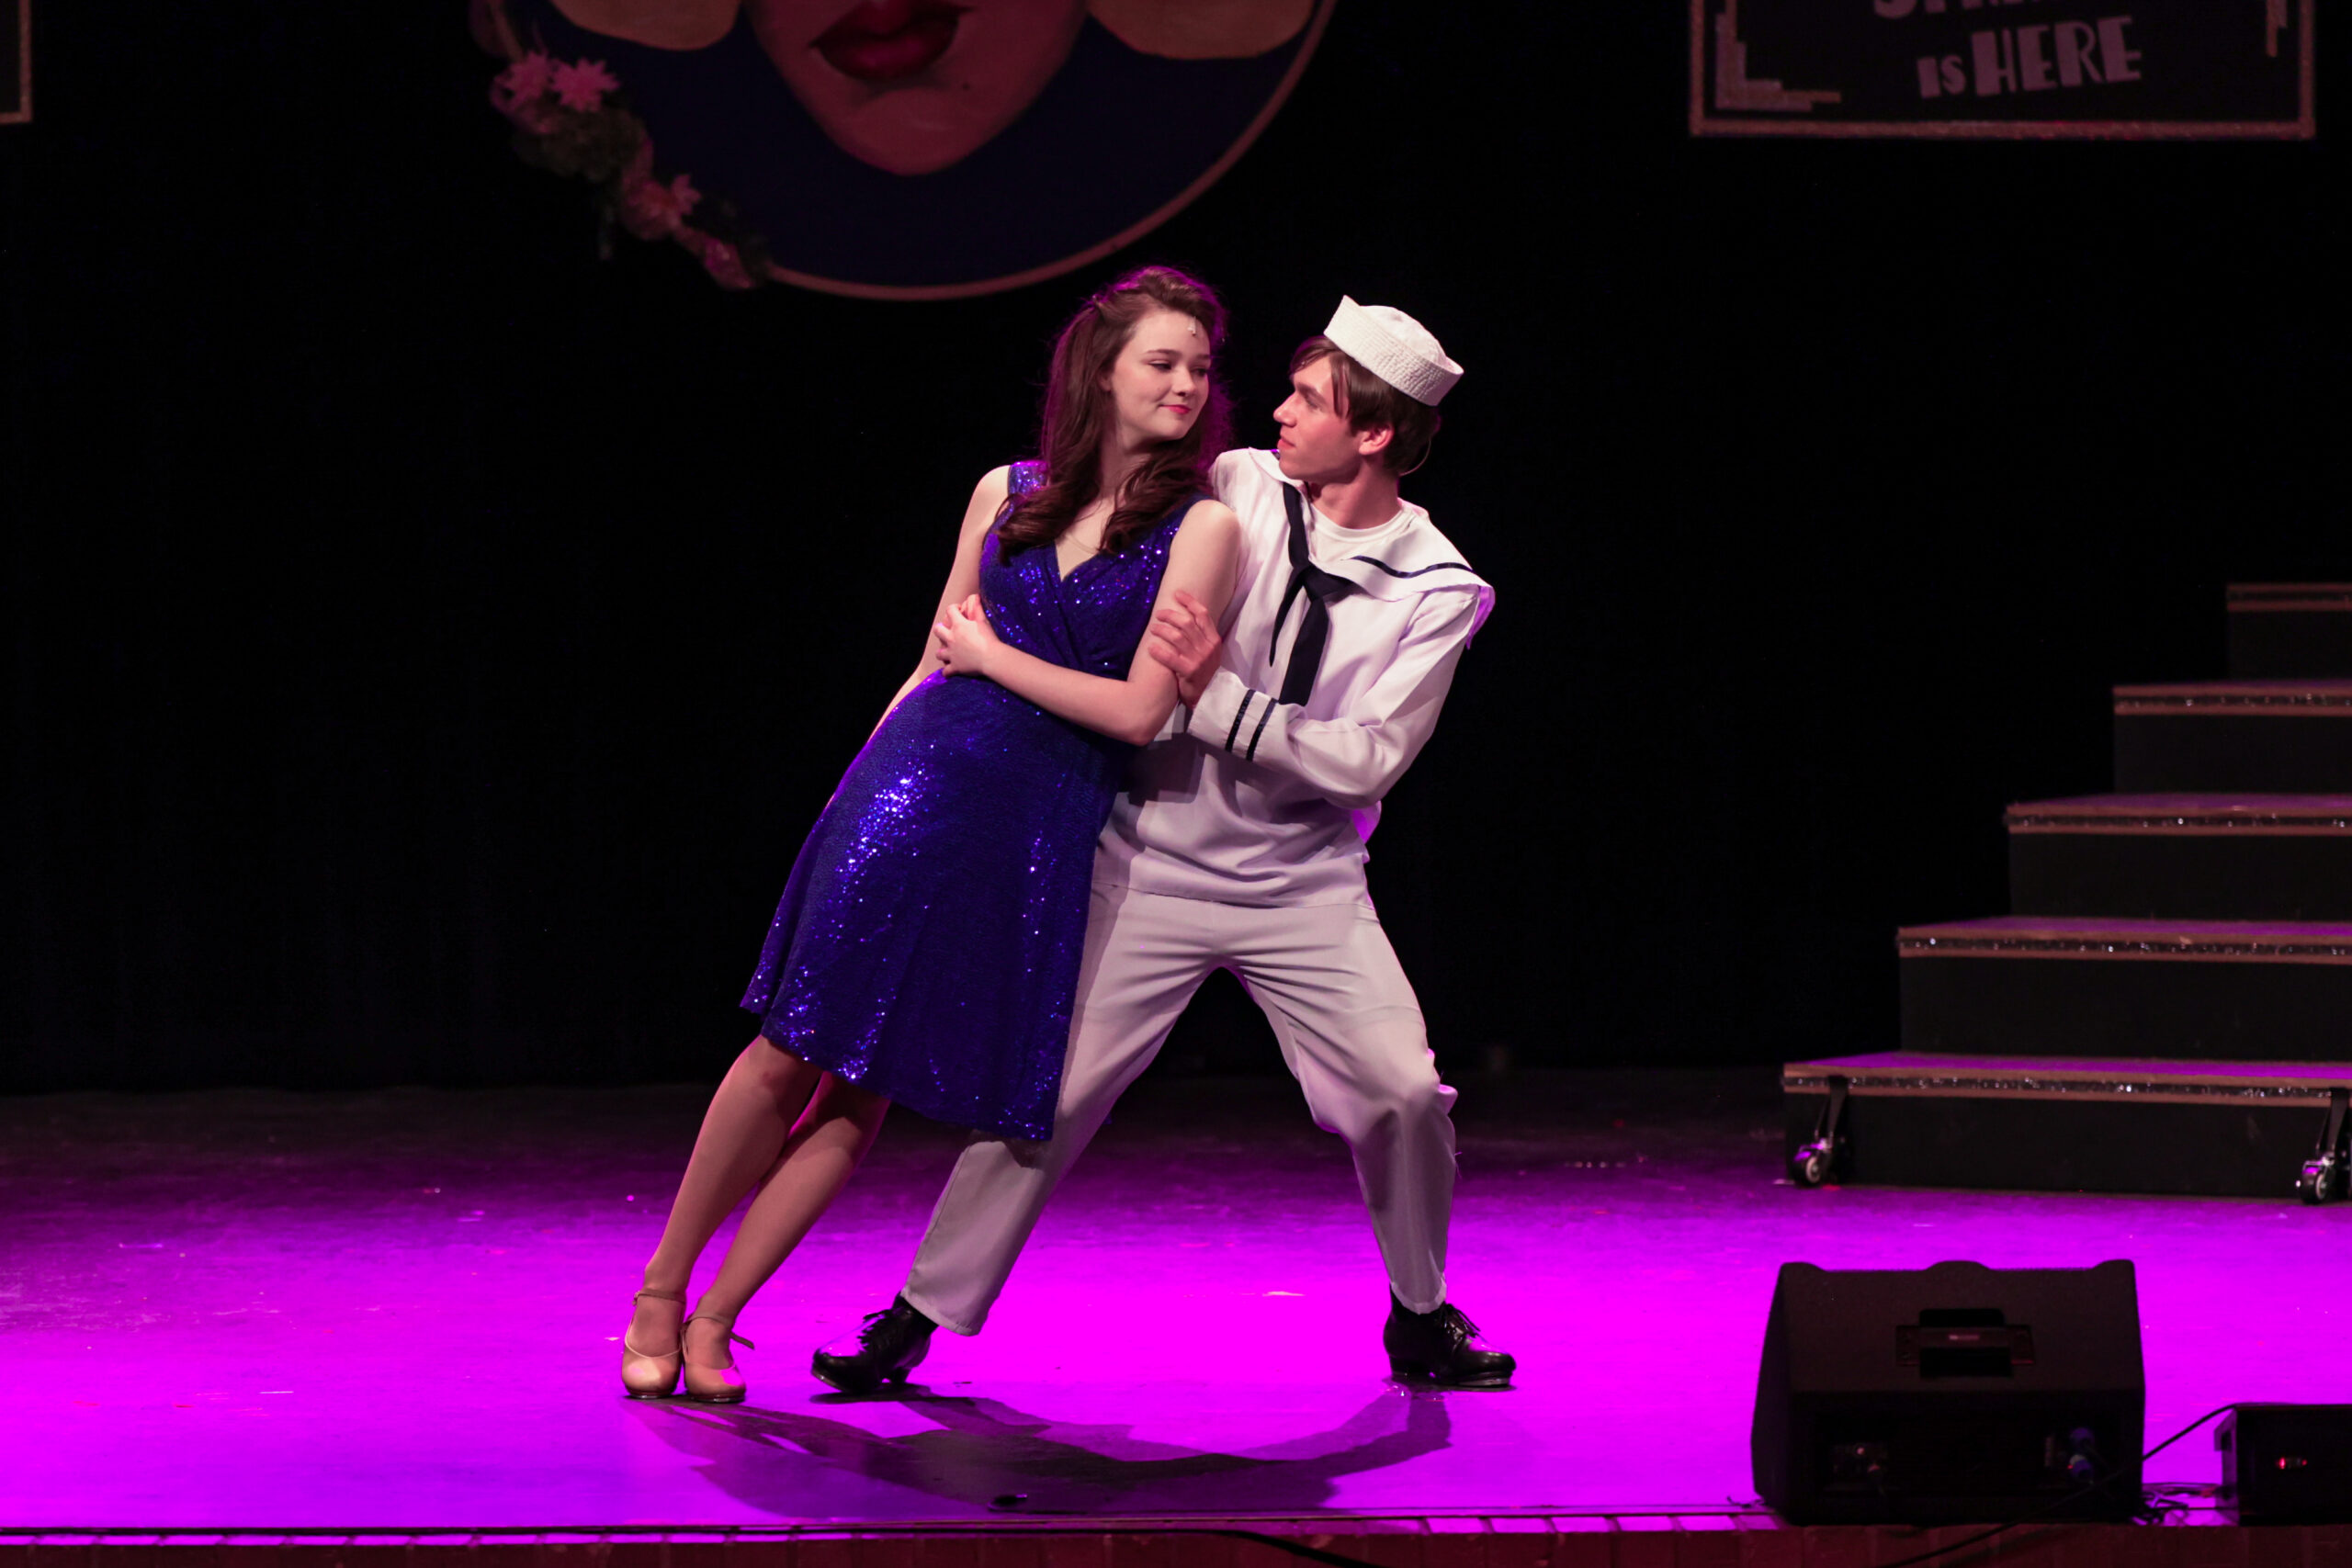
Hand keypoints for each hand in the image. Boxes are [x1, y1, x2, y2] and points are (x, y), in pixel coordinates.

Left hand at [931, 594, 1000, 677]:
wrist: (991, 658)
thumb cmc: (989, 638)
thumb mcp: (983, 621)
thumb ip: (977, 608)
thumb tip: (975, 596)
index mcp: (959, 625)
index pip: (949, 610)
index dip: (953, 608)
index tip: (959, 611)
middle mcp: (951, 638)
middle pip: (937, 630)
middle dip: (940, 629)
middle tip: (948, 631)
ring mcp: (951, 653)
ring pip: (939, 653)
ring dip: (942, 652)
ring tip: (948, 652)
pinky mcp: (955, 666)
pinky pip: (946, 671)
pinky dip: (948, 671)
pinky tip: (951, 670)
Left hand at [1146, 589, 1220, 707]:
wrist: (1208, 696)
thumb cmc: (1204, 672)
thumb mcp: (1210, 652)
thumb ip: (1201, 636)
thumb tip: (1186, 616)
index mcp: (1214, 640)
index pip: (1202, 614)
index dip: (1189, 602)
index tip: (1177, 594)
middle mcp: (1208, 648)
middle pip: (1186, 623)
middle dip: (1170, 615)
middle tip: (1159, 614)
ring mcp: (1199, 660)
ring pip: (1176, 637)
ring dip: (1161, 630)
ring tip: (1153, 629)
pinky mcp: (1188, 672)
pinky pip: (1169, 657)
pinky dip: (1158, 651)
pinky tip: (1151, 648)